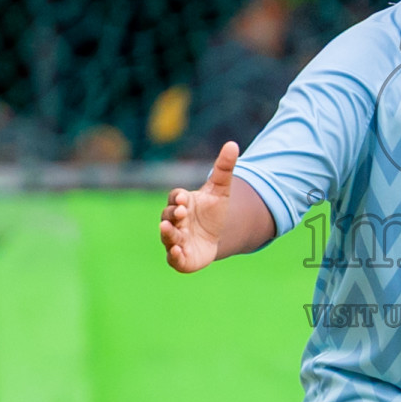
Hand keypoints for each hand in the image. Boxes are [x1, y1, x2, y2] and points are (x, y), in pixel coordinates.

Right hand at [160, 141, 240, 272]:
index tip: (184, 197)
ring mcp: (175, 239)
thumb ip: (224, 168)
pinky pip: (173, 257)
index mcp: (182, 203)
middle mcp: (174, 221)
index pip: (175, 197)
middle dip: (173, 214)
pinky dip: (173, 255)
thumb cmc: (213, 212)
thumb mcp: (221, 190)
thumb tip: (233, 144)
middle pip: (168, 215)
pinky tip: (176, 251)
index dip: (178, 197)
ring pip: (167, 235)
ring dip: (167, 233)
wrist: (215, 237)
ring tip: (168, 230)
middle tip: (181, 212)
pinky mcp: (180, 258)